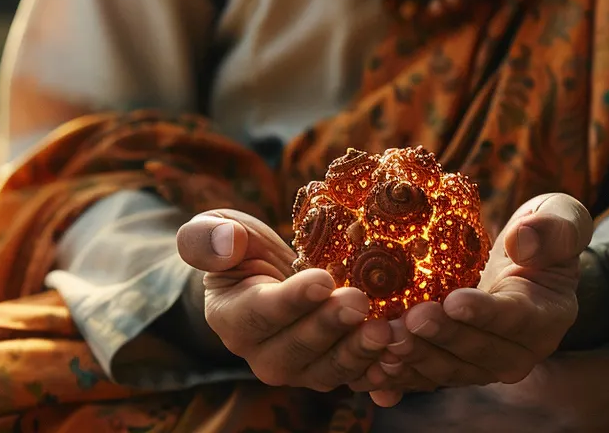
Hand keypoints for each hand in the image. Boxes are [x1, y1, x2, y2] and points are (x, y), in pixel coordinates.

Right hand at [176, 209, 393, 390]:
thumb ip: (208, 237)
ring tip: (386, 330)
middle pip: (296, 349)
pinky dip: (378, 373)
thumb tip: (225, 240)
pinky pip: (355, 379)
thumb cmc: (239, 248)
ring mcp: (298, 368)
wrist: (264, 276)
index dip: (291, 299)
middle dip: (329, 326)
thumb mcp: (215, 230)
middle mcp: (261, 354)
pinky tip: (401, 359)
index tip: (320, 278)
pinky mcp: (330, 371)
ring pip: (328, 371)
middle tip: (359, 301)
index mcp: (231, 319)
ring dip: (358, 353)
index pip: (260, 313)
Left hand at [360, 193, 593, 404]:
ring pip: (447, 370)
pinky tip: (372, 372)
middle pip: (477, 351)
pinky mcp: (451, 369)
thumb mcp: (561, 219)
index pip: (514, 318)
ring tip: (385, 339)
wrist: (523, 266)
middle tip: (409, 319)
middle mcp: (516, 351)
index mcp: (546, 316)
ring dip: (415, 358)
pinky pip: (424, 378)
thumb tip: (523, 239)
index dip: (483, 313)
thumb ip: (555, 227)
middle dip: (441, 337)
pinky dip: (398, 378)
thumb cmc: (540, 237)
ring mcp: (481, 365)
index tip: (453, 300)